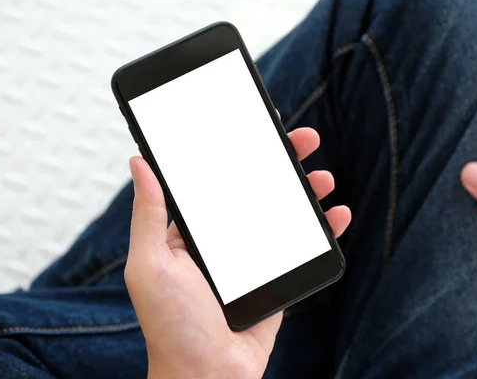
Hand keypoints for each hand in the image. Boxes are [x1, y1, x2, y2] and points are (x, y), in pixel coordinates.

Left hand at [125, 127, 351, 378]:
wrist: (209, 378)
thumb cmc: (172, 327)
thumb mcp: (151, 265)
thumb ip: (149, 215)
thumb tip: (138, 162)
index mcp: (194, 231)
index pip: (220, 179)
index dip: (239, 149)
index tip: (258, 123)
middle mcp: (226, 239)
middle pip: (259, 188)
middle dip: (283, 161)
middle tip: (304, 139)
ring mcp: (255, 256)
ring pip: (286, 211)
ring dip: (307, 190)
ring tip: (324, 177)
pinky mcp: (279, 276)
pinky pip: (304, 245)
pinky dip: (325, 228)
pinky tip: (338, 214)